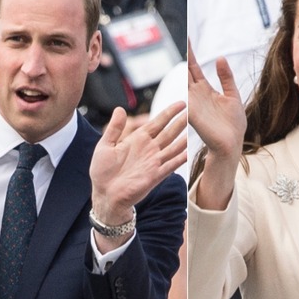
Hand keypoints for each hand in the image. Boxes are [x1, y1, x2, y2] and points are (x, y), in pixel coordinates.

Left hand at [90, 103, 186, 226]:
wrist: (104, 195)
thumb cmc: (102, 171)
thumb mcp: (105, 145)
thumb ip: (114, 128)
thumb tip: (119, 109)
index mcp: (137, 140)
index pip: (157, 122)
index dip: (169, 113)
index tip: (181, 103)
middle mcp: (149, 149)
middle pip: (169, 132)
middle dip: (181, 121)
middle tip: (194, 110)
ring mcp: (154, 162)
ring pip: (174, 146)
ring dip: (185, 137)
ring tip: (197, 127)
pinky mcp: (155, 175)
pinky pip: (171, 165)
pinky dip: (181, 158)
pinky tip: (190, 151)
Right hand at [187, 41, 245, 160]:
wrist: (231, 144)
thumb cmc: (233, 124)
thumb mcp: (232, 95)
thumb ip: (226, 77)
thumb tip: (220, 57)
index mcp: (206, 90)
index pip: (195, 68)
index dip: (190, 53)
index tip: (187, 38)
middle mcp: (197, 95)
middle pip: (187, 70)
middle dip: (186, 54)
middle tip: (182, 36)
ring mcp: (194, 103)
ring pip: (184, 81)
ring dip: (182, 66)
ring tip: (181, 48)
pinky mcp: (193, 113)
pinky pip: (185, 97)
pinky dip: (182, 87)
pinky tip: (181, 74)